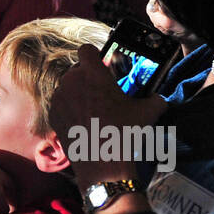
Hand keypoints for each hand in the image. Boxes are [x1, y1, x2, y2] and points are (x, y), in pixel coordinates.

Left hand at [47, 44, 168, 187]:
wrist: (102, 164)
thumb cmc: (124, 133)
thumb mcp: (147, 113)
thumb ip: (155, 100)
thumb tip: (160, 98)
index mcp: (93, 73)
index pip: (86, 49)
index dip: (95, 56)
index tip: (102, 67)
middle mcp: (72, 81)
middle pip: (77, 70)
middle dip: (87, 77)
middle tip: (101, 93)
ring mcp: (59, 98)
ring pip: (67, 87)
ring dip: (77, 93)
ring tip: (92, 111)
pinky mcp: (53, 114)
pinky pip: (60, 104)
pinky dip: (69, 109)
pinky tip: (82, 123)